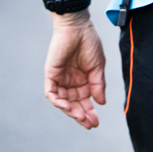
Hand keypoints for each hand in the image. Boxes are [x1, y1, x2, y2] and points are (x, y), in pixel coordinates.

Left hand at [44, 13, 105, 128]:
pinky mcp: (51, 74)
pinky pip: (51, 93)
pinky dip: (58, 101)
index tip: (96, 123)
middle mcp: (71, 82)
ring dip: (71, 111)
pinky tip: (67, 106)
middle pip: (74, 104)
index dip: (90, 113)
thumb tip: (101, 103)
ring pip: (62, 102)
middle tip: (90, 124)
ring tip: (81, 117)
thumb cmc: (89, 43)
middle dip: (81, 115)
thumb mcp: (98, 66)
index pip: (85, 101)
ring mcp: (60, 79)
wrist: (78, 27)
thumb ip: (98, 85)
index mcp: (83, 80)